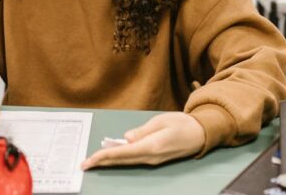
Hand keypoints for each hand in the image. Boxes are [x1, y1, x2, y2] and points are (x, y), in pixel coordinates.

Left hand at [81, 112, 204, 169]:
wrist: (201, 134)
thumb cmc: (182, 123)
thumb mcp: (161, 121)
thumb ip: (142, 131)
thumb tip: (126, 138)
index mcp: (152, 146)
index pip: (122, 153)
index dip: (104, 156)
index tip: (90, 160)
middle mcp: (150, 157)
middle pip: (121, 161)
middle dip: (102, 162)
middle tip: (84, 164)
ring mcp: (152, 160)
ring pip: (126, 161)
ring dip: (109, 161)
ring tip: (93, 161)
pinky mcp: (154, 159)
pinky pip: (133, 159)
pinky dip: (119, 158)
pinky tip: (110, 156)